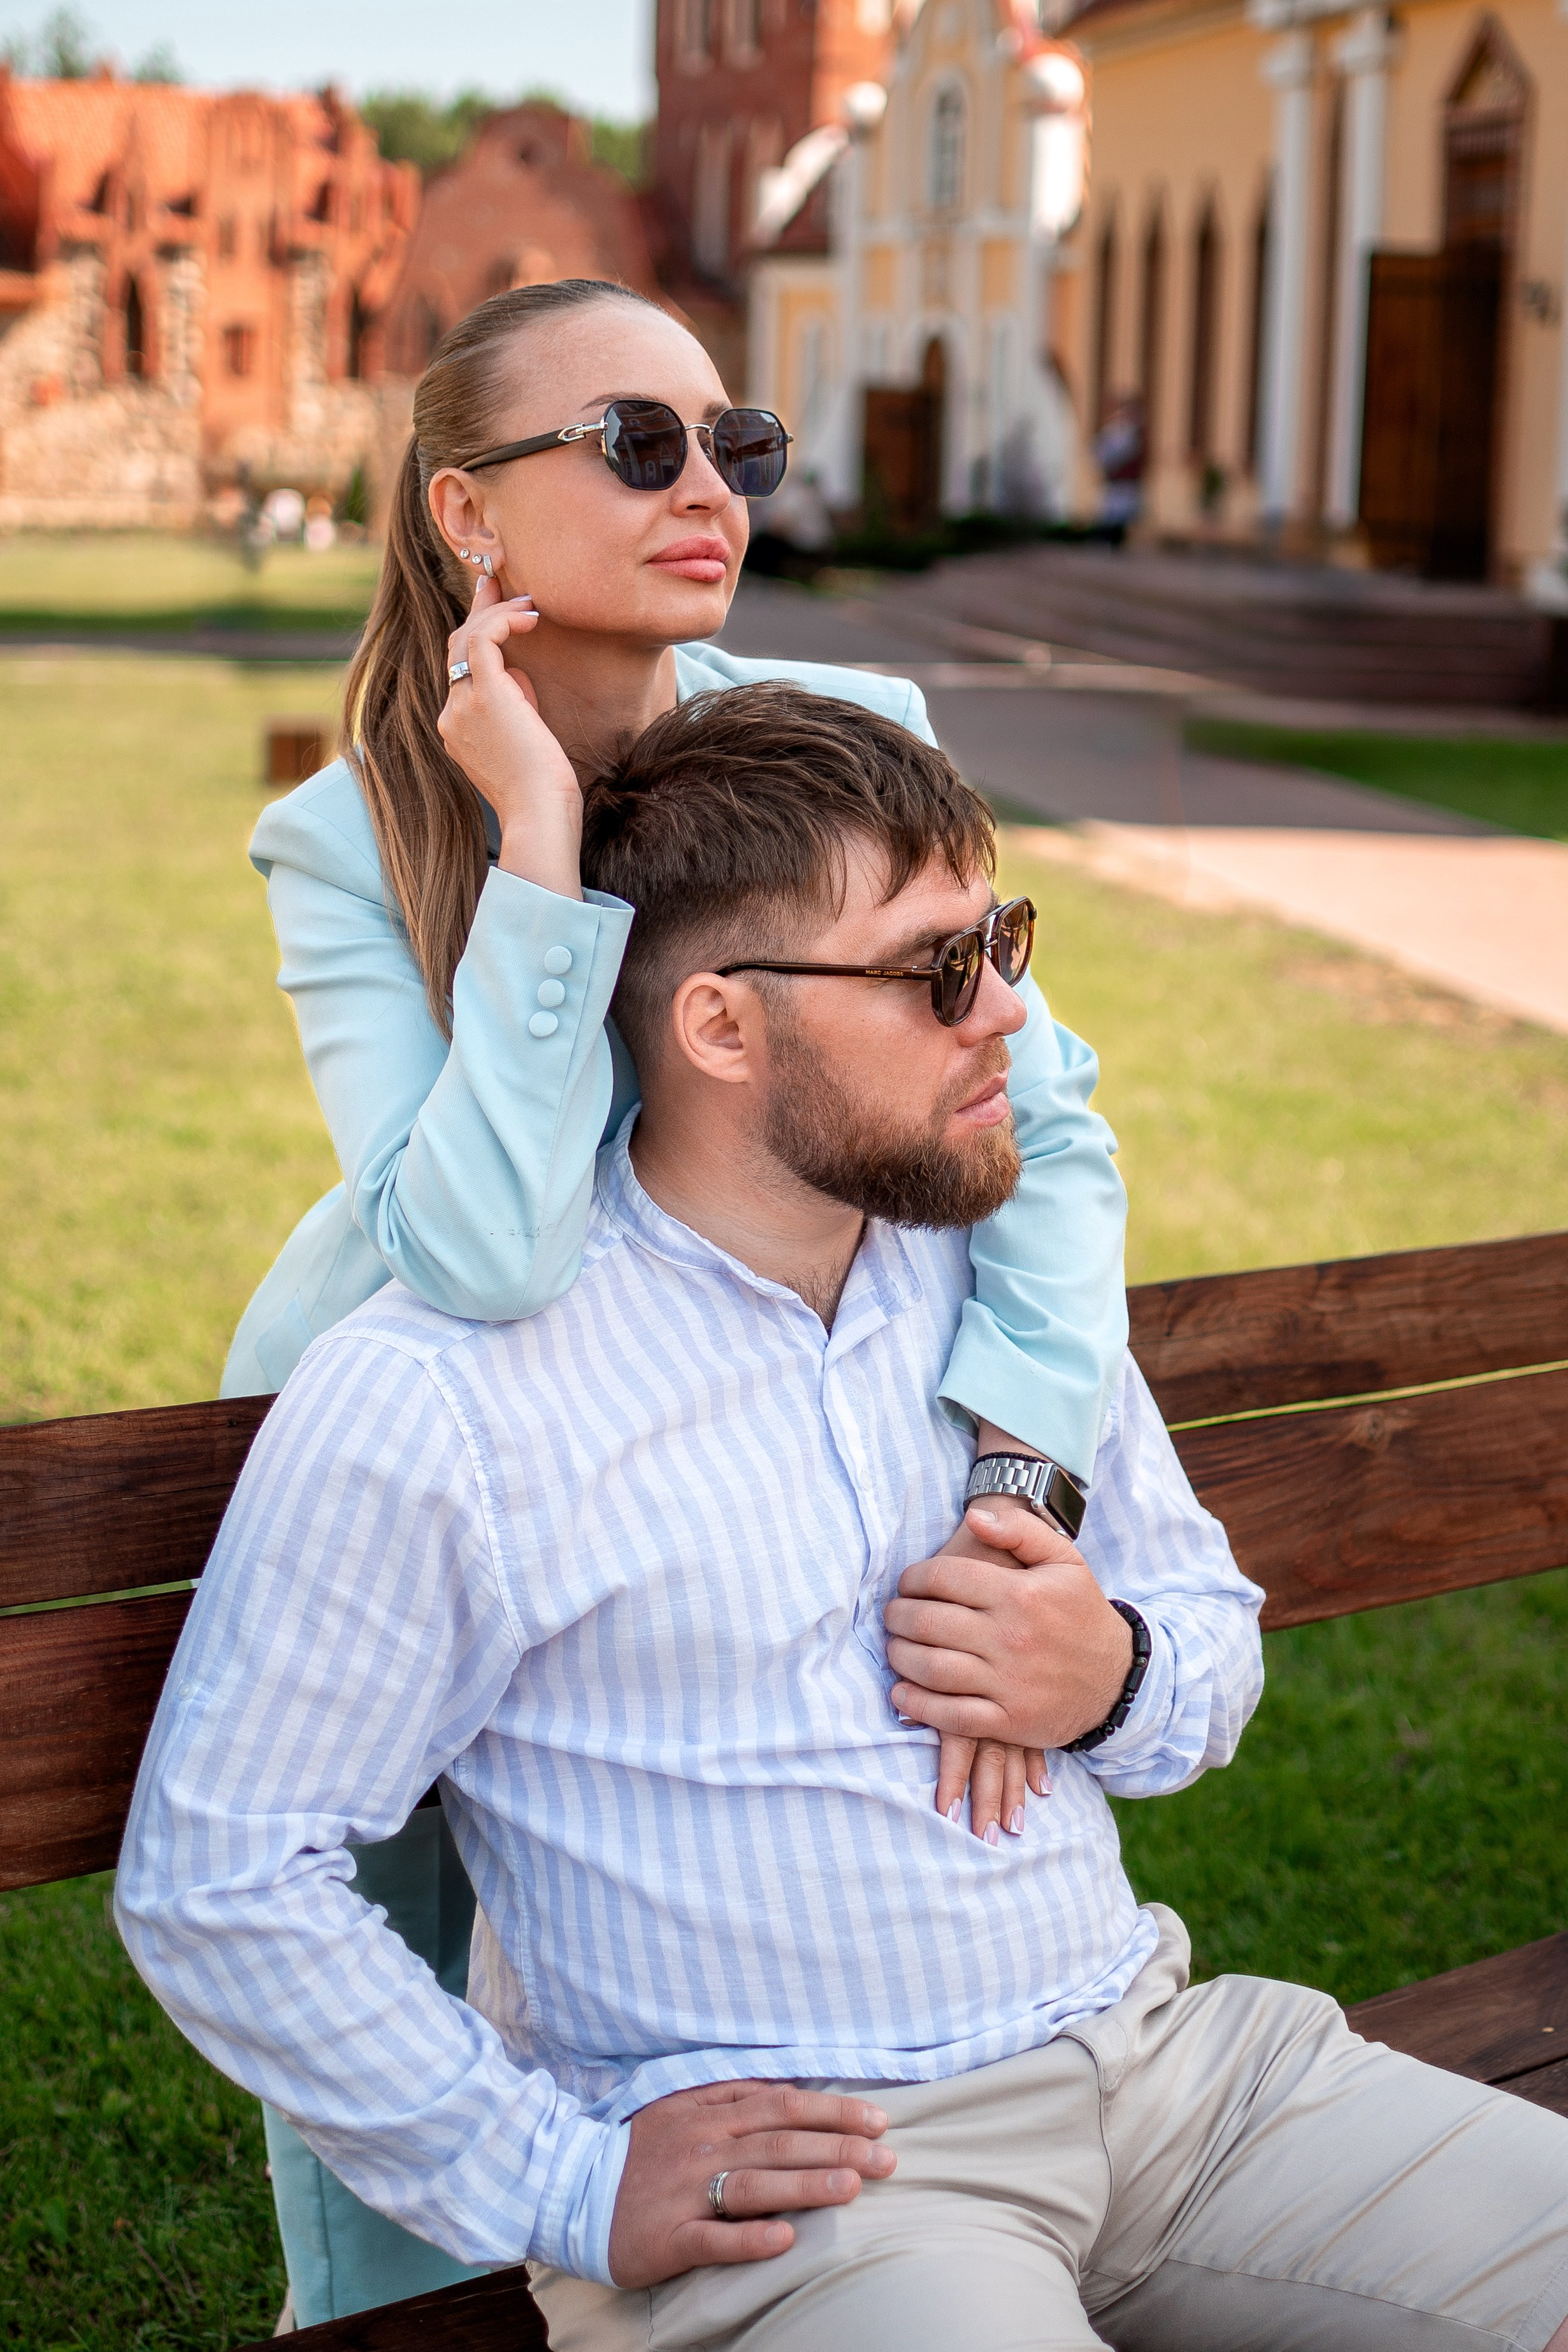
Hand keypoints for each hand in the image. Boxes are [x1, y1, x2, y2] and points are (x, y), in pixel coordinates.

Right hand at [438, 574, 582, 897]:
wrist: (540, 817)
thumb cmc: (545, 792)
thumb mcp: (526, 741)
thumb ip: (517, 707)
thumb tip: (520, 675)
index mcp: (459, 728)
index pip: (461, 672)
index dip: (477, 636)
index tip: (498, 609)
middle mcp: (452, 715)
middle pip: (457, 649)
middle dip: (480, 613)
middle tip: (501, 583)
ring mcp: (462, 705)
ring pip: (466, 640)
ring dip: (496, 613)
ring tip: (527, 601)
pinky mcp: (483, 696)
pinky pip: (482, 640)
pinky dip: (504, 620)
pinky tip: (530, 617)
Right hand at [606, 2080, 894, 2288]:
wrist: (571, 2187)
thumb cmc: (639, 2149)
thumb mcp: (683, 2105)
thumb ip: (732, 2094)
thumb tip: (790, 2085)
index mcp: (709, 2112)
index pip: (783, 2103)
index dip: (832, 2110)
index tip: (877, 2119)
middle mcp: (702, 2146)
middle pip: (779, 2141)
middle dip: (838, 2147)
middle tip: (887, 2157)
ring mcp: (684, 2191)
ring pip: (754, 2184)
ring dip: (806, 2184)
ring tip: (853, 2187)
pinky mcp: (667, 2236)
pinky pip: (712, 2238)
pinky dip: (750, 2238)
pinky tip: (786, 2239)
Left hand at [884, 1502, 1133, 1751]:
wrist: (1119, 1678)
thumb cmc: (1082, 1614)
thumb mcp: (1065, 1560)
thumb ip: (1020, 1530)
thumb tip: (974, 1517)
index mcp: (1020, 1594)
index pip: (944, 1578)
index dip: (913, 1578)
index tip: (906, 1584)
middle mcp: (1011, 1638)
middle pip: (929, 1623)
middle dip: (898, 1616)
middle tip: (891, 1615)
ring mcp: (1009, 1683)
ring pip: (933, 1668)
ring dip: (900, 1657)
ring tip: (893, 1648)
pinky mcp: (1010, 1721)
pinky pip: (951, 1715)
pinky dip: (918, 1705)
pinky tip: (901, 1693)